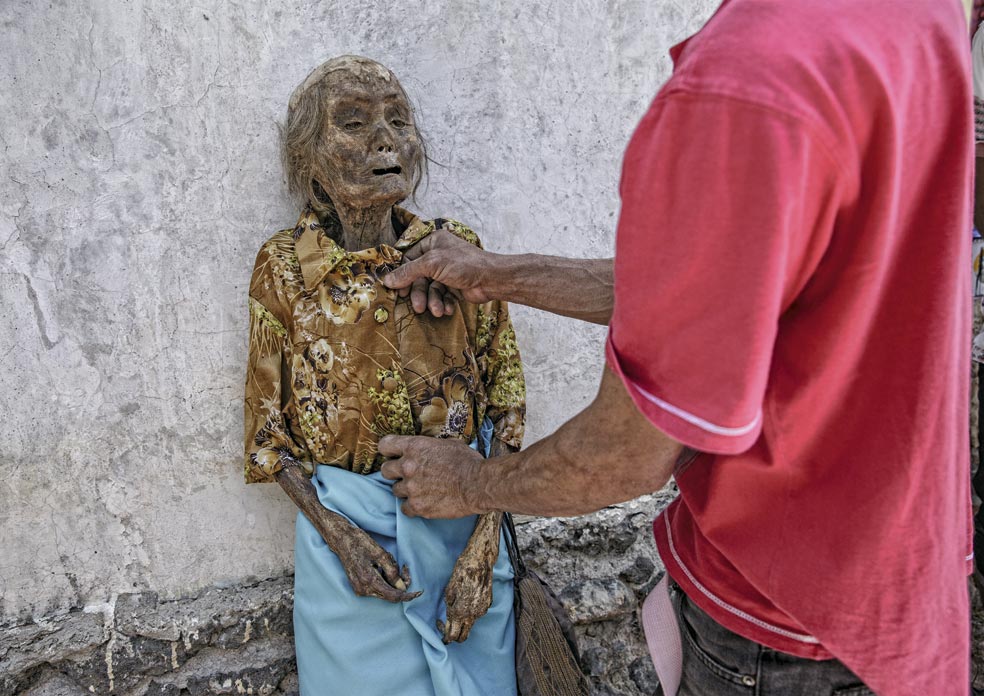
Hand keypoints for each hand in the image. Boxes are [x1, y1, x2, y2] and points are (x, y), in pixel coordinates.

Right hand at [324, 516, 421, 602]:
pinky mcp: (358, 587)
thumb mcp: (381, 553)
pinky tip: (380, 566)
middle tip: (404, 568)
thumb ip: (392, 572)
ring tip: (387, 561)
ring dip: (391, 580)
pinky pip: (376, 588)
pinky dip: (383, 579)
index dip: (407, 595)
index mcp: (369, 581)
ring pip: (383, 591)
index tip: (419, 592)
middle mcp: (363, 589)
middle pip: (389, 594)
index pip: (393, 596)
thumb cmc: (361, 543)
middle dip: (400, 583)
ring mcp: (359, 589)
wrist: (342, 540)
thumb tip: (403, 587)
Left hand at [379, 435, 484, 517]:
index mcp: (414, 447)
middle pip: (385, 470)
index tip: (394, 455)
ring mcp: (411, 488)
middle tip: (408, 475)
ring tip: (420, 490)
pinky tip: (424, 503)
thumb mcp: (448, 444)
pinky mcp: (417, 506)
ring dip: (405, 490)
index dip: (389, 450)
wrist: (477, 484)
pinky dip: (412, 507)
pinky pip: (404, 508)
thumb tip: (427, 449)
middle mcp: (408, 467)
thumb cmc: (468, 462)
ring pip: (395, 490)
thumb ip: (430, 447)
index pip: (385, 445)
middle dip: (395, 472)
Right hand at [383, 227, 499, 314]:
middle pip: (419, 277)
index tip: (397, 290)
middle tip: (418, 307)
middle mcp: (439, 255)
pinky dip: (444, 303)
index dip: (403, 275)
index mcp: (433, 242)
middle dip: (420, 294)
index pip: (409, 258)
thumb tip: (387, 280)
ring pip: (430, 289)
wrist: (491, 279)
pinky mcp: (455, 286)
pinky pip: (442, 296)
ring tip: (437, 310)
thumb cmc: (464, 264)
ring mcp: (447, 271)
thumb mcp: (432, 264)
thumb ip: (408, 272)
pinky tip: (448, 309)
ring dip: (432, 302)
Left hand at [438, 547, 494, 642]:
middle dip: (455, 636)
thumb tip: (449, 619)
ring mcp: (482, 611)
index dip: (444, 635)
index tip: (440, 624)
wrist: (479, 562)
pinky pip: (477, 613)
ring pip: (471, 624)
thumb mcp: (449, 591)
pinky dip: (472, 611)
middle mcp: (473, 615)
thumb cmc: (461, 573)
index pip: (452, 636)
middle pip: (463, 637)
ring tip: (459, 606)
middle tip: (448, 627)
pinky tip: (469, 598)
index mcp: (460, 613)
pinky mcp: (488, 604)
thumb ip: (449, 608)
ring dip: (464, 622)